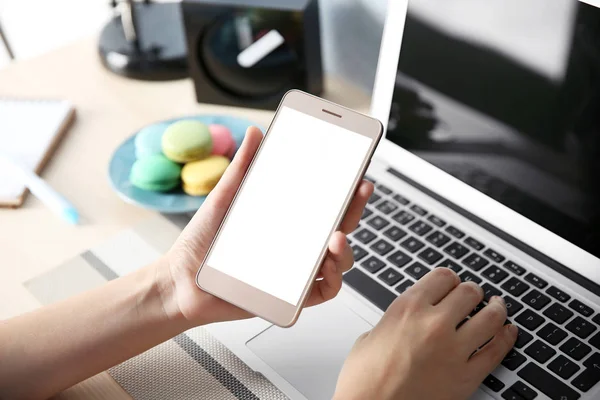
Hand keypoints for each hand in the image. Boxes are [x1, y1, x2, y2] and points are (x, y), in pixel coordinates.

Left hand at [158, 127, 373, 325]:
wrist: (181, 280)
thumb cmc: (202, 243)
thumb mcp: (224, 198)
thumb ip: (242, 167)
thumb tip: (255, 133)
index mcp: (286, 221)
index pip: (324, 203)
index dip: (344, 188)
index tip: (356, 171)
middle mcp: (297, 245)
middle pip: (338, 227)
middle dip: (354, 209)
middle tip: (359, 190)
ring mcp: (296, 271)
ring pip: (338, 261)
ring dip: (346, 249)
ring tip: (336, 238)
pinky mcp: (289, 296)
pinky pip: (322, 292)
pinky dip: (331, 280)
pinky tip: (326, 266)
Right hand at [334, 268, 517, 399]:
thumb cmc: (364, 380)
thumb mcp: (371, 336)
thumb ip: (396, 320)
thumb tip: (407, 320)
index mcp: (407, 308)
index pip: (443, 277)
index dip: (450, 280)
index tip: (452, 284)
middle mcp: (434, 323)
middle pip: (469, 292)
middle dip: (472, 293)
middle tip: (473, 297)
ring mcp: (454, 350)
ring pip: (491, 317)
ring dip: (496, 309)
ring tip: (498, 307)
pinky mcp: (466, 377)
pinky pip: (497, 351)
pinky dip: (507, 338)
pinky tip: (509, 332)